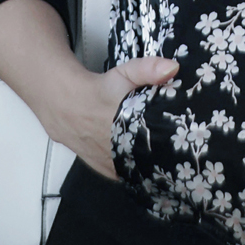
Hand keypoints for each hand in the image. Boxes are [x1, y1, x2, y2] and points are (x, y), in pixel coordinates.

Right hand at [0, 0, 177, 180]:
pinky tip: (143, 168)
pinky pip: (122, 175)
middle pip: (146, 159)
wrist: (64, 104)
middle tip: (176, 155)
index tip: (180, 146)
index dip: (167, 145)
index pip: (152, 141)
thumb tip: (173, 68)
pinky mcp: (102, 168)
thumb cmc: (98, 89)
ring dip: (147, 167)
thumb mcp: (125, 73)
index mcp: (122, 123)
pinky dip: (132, 173)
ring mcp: (107, 160)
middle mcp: (113, 146)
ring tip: (163, 163)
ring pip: (134, 170)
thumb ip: (149, 69)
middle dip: (161, 157)